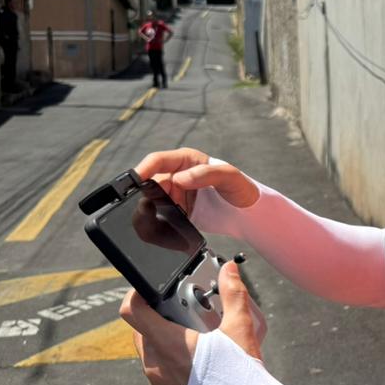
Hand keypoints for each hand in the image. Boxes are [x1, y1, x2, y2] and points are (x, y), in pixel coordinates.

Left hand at [120, 261, 266, 384]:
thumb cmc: (243, 371)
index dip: (136, 296)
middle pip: (141, 332)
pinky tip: (196, 366)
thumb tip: (229, 269)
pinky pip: (158, 376)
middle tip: (183, 316)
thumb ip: (233, 293)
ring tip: (192, 342)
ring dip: (163, 343)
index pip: (132, 312)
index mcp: (168, 343)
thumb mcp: (240, 327)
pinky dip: (170, 366)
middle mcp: (156, 365)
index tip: (149, 291)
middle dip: (156, 320)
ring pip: (150, 355)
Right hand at [134, 148, 258, 216]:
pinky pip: (163, 214)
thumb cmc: (242, 189)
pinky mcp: (178, 210)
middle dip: (150, 193)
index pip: (158, 160)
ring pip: (154, 200)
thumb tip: (180, 178)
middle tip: (160, 205)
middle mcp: (178, 174)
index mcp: (187, 160)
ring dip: (158, 208)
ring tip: (176, 213)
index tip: (134, 181)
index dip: (143, 169)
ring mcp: (177, 193)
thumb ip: (206, 174)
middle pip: (152, 182)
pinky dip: (164, 219)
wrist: (249, 214)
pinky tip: (174, 224)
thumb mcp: (229, 177)